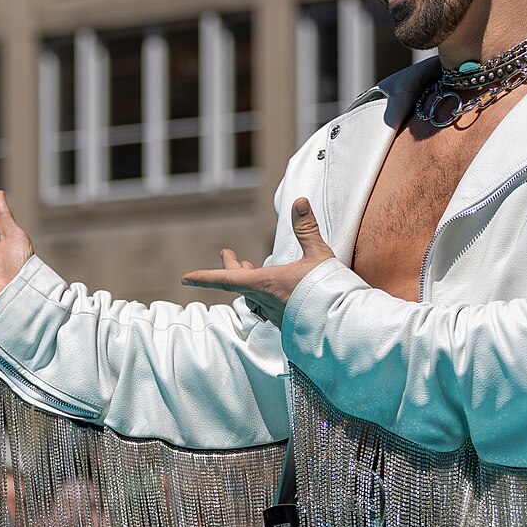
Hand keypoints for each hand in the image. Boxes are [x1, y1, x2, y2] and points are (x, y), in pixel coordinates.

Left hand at [181, 199, 333, 326]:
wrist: (342, 324)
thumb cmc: (327, 291)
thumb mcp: (317, 255)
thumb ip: (306, 229)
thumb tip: (299, 202)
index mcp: (264, 284)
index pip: (225, 280)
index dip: (204, 277)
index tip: (185, 279)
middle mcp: (265, 301)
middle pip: (239, 284)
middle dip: (231, 268)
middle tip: (228, 254)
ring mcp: (275, 314)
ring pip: (253, 296)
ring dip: (248, 280)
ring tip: (249, 268)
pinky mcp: (287, 323)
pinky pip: (268, 306)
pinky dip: (265, 293)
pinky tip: (275, 291)